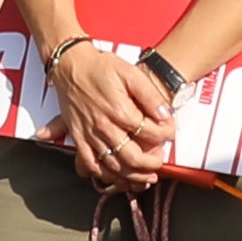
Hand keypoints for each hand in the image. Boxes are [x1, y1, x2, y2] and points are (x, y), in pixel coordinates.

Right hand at [56, 38, 184, 186]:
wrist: (70, 64)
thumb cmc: (100, 67)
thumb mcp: (130, 73)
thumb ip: (149, 95)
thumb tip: (164, 114)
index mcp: (119, 110)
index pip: (149, 132)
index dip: (165, 135)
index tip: (170, 133)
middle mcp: (104, 126)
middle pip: (132, 157)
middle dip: (151, 164)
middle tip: (159, 163)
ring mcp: (89, 134)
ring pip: (113, 166)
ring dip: (132, 175)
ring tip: (145, 176)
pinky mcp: (77, 137)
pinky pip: (90, 163)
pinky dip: (103, 174)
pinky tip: (115, 175)